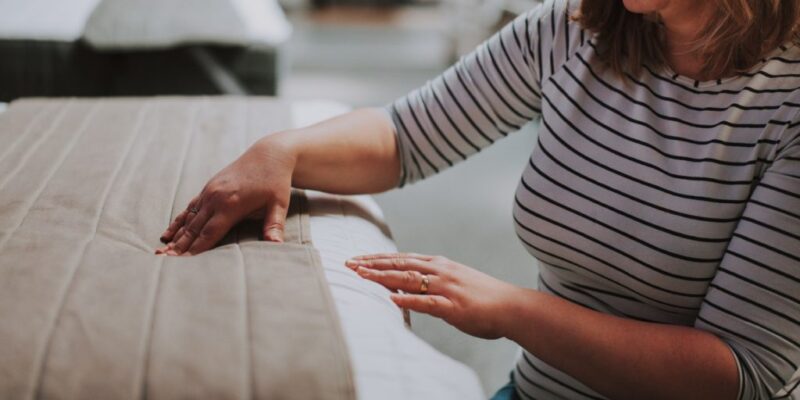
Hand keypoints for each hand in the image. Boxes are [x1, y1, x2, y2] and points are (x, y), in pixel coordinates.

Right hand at [156, 135, 295, 255]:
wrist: (269, 155)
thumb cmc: (275, 181)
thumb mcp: (279, 203)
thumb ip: (274, 225)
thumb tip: (276, 245)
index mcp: (231, 204)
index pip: (209, 233)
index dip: (195, 249)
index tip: (182, 263)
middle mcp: (216, 198)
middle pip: (194, 228)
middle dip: (179, 246)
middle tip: (164, 262)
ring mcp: (210, 192)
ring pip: (189, 218)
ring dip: (176, 236)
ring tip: (162, 251)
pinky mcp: (209, 188)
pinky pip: (190, 208)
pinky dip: (179, 221)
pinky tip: (169, 233)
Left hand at [345, 253, 522, 338]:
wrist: (512, 306)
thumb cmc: (484, 298)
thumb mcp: (455, 283)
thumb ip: (432, 283)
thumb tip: (407, 287)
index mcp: (440, 265)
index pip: (402, 257)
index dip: (377, 258)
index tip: (356, 259)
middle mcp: (440, 271)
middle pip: (400, 263)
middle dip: (372, 263)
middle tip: (348, 263)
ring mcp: (447, 287)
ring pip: (408, 278)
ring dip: (382, 277)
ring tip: (360, 276)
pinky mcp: (454, 306)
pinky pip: (427, 302)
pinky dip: (408, 300)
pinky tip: (391, 300)